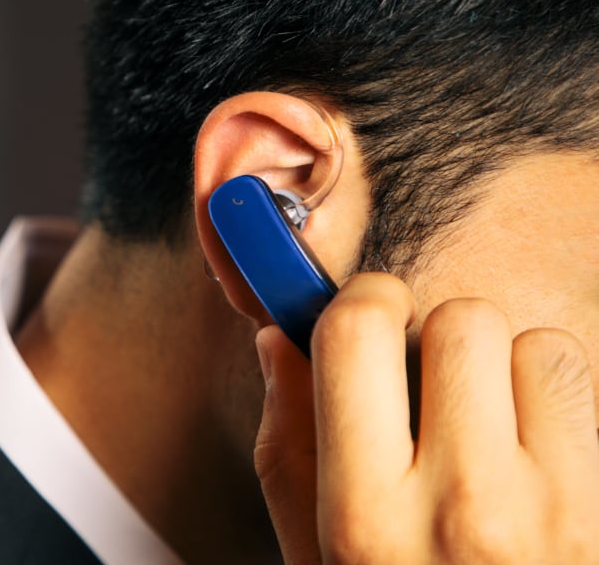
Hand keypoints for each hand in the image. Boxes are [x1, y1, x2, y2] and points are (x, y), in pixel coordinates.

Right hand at [254, 273, 598, 563]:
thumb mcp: (315, 560)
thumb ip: (288, 445)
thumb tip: (276, 338)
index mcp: (364, 517)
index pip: (357, 331)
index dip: (361, 303)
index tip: (367, 315)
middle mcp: (463, 511)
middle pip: (459, 319)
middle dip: (439, 335)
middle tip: (431, 385)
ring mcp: (557, 518)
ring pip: (537, 346)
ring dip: (511, 371)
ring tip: (493, 434)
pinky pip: (589, 393)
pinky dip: (562, 408)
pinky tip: (542, 464)